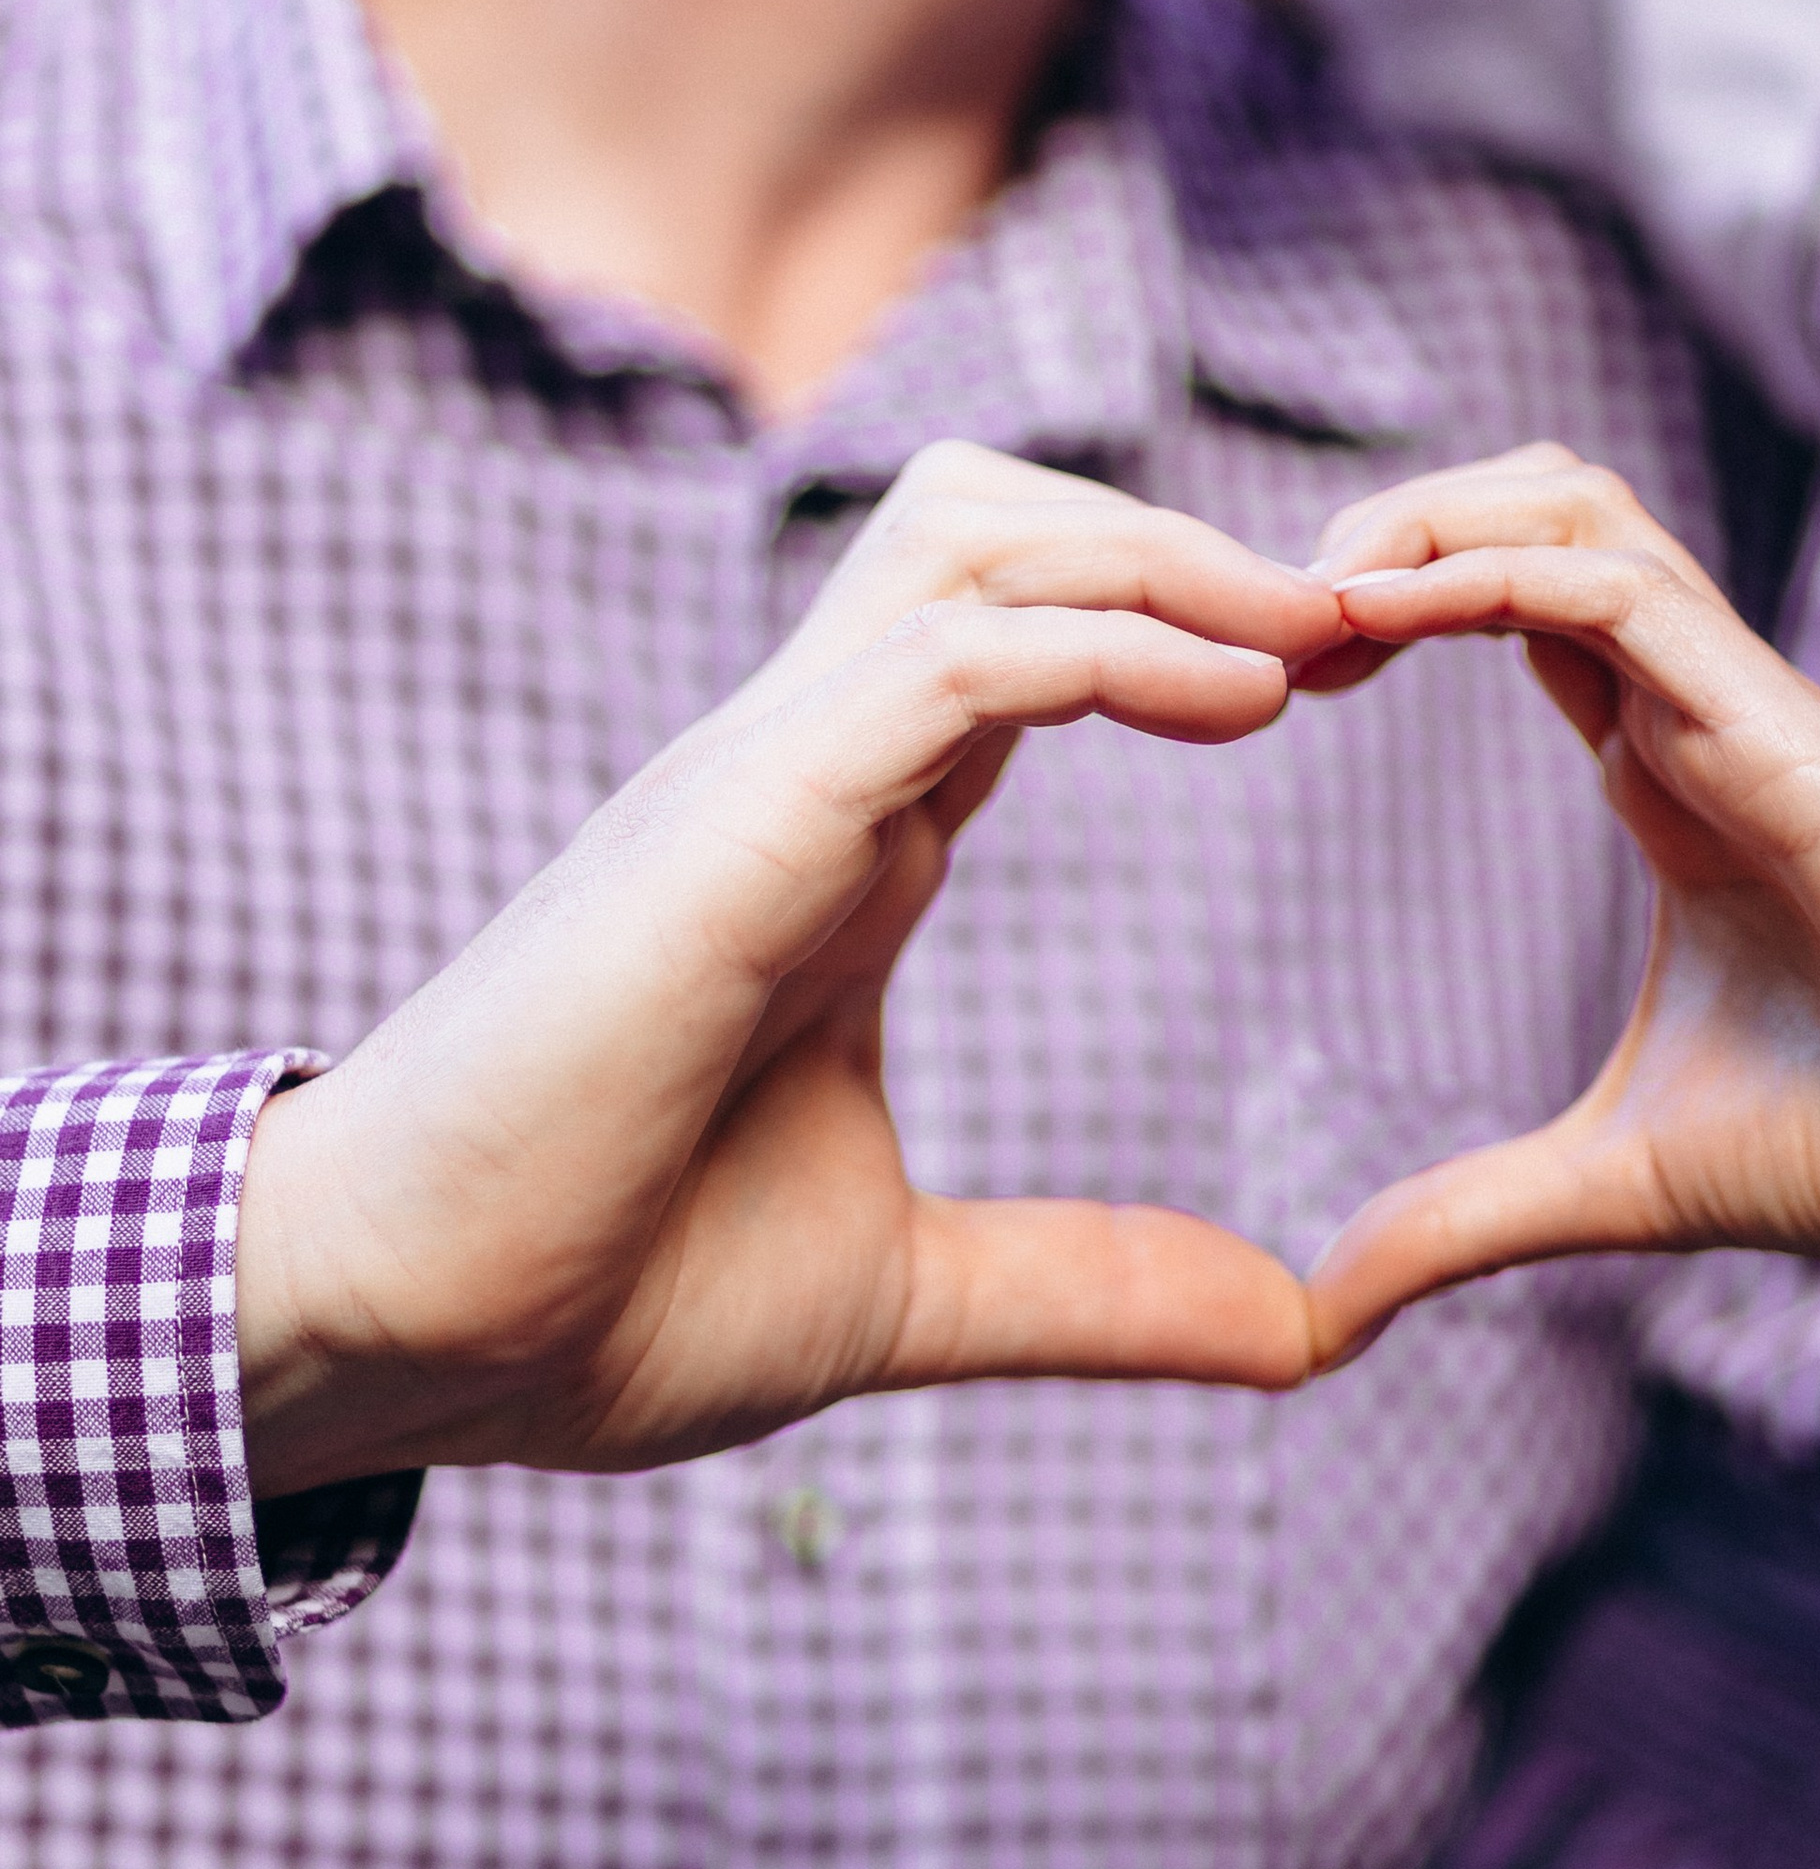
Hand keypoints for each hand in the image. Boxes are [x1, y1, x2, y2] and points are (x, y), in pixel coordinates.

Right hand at [241, 446, 1340, 1490]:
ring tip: (1323, 630)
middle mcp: (800, 772)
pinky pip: (949, 655)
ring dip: (1165, 556)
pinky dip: (1111, 643)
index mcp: (838, 848)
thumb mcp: (909, 1292)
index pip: (1024, 646)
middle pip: (999, 526)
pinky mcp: (735, 818)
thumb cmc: (594, 1299)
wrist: (401, 1342)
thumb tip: (1293, 1330)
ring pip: (976, 539)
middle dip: (1189, 541)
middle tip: (1368, 622)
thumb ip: (1095, 1285)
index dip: (1192, 626)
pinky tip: (1250, 695)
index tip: (1344, 674)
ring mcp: (758, 777)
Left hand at [1302, 446, 1819, 1363]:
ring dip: (1426, 518)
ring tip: (1311, 598)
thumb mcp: (1610, 1186)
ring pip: (1573, 506)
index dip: (1380, 603)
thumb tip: (1323, 1311)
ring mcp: (1742, 706)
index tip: (1267, 675)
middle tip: (1260, 621)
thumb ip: (1463, 1220)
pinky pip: (1619, 591)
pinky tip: (1379, 617)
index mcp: (1664, 772)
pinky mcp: (1781, 730)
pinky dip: (1488, 574)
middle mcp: (1696, 713)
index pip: (1508, 605)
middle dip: (1387, 523)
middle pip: (1528, 511)